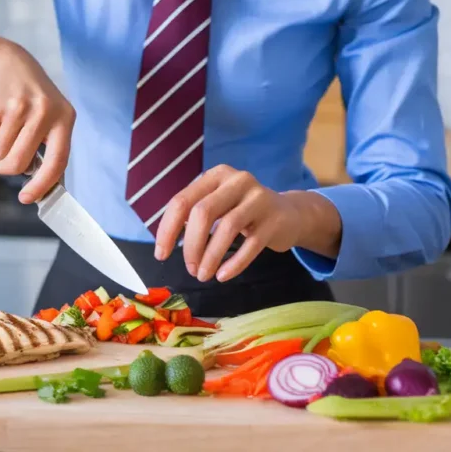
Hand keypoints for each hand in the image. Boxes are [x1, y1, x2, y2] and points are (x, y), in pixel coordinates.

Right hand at [0, 30, 74, 203]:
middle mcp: (46, 112)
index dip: (42, 185)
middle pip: (21, 163)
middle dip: (8, 168)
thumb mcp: (51, 114)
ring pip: (2, 153)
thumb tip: (42, 183)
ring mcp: (21, 107)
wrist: (6, 60)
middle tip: (3, 164)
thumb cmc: (31, 96)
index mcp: (65, 118)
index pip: (58, 161)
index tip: (27, 198)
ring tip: (6, 129)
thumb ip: (49, 146)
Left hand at [153, 165, 342, 281]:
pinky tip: (223, 276)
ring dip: (211, 257)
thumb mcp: (218, 205)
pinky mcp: (274, 220)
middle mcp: (237, 181)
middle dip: (191, 245)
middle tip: (190, 268)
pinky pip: (251, 245)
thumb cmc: (243, 213)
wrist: (289, 214)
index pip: (182, 201)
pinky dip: (234, 263)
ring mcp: (258, 198)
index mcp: (216, 176)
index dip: (167, 230)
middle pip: (203, 213)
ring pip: (227, 228)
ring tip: (204, 275)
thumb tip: (165, 243)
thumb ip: (193, 216)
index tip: (161, 254)